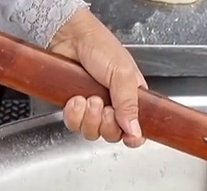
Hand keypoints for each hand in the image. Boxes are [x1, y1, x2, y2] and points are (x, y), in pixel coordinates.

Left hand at [48, 8, 146, 147]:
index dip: (132, 137)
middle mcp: (113, 105)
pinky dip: (74, 115)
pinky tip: (75, 99)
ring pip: (92, 133)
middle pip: (112, 135)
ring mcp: (92, 108)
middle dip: (107, 124)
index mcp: (132, 98)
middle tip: (104, 107)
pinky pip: (74, 125)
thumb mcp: (123, 74)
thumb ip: (129, 104)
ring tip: (88, 98)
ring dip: (89, 118)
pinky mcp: (73, 107)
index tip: (128, 137)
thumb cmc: (99, 47)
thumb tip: (135, 131)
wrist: (69, 36)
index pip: (136, 129)